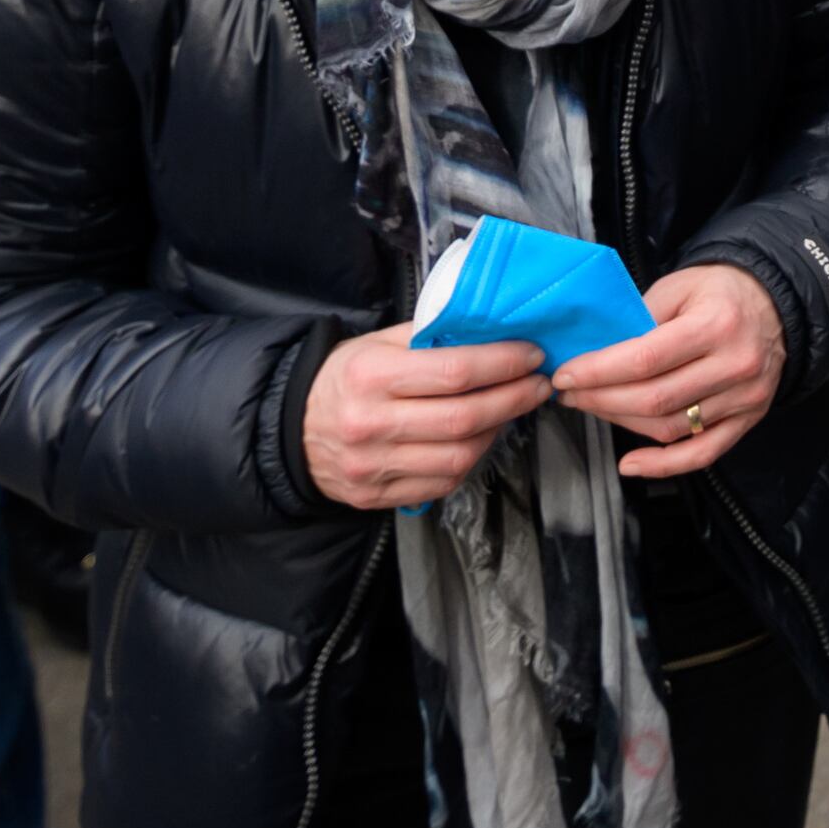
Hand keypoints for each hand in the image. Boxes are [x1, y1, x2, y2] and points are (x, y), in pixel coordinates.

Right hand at [304, 327, 548, 510]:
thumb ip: (429, 337)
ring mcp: (373, 466)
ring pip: (459, 457)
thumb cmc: (343, 380)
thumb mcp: (376, 344)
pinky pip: (443, 484)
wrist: (290, 430)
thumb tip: (490, 331)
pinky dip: (471, 461)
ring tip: (511, 409)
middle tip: (537, 384)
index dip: (503, 364)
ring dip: (498, 432)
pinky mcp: (376, 496)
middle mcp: (370, 425)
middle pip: (463, 419)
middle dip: (513, 399)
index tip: (531, 355)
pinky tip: (481, 438)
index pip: (454, 372)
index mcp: (370, 377)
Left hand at [552, 263, 787, 479]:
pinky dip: (663, 465)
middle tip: (571, 393)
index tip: (566, 375)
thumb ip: (640, 319)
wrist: (777, 304)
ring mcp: (745, 397)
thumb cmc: (721, 291)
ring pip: (670, 428)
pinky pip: (702, 454)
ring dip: (622, 424)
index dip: (598, 372)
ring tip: (595, 408)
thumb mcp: (679, 287)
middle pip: (654, 399)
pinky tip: (631, 464)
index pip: (646, 359)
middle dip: (601, 399)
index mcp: (717, 324)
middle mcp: (735, 364)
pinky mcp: (748, 419)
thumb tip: (594, 355)